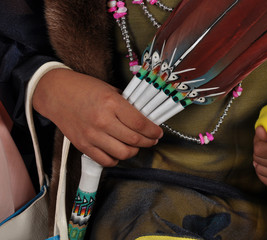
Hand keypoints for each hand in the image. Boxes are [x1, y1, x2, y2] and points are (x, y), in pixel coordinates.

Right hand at [33, 68, 162, 166]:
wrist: (56, 94)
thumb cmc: (84, 89)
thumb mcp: (110, 90)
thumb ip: (127, 106)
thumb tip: (145, 119)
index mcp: (111, 103)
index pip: (140, 123)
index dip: (154, 131)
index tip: (158, 132)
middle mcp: (102, 121)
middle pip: (135, 140)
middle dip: (149, 142)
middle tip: (152, 139)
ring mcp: (92, 135)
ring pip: (123, 153)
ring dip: (134, 151)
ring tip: (136, 145)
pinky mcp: (83, 146)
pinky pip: (106, 160)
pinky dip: (117, 158)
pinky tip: (119, 150)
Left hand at [253, 126, 266, 188]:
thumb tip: (259, 131)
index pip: (259, 149)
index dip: (258, 140)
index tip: (263, 134)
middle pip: (258, 158)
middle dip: (258, 149)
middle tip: (264, 142)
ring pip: (260, 169)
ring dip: (260, 160)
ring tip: (266, 152)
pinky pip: (266, 180)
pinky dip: (262, 171)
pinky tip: (265, 164)